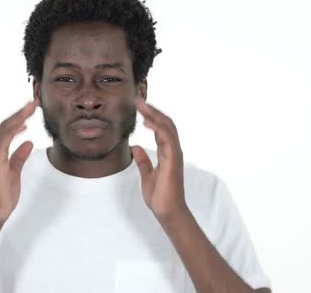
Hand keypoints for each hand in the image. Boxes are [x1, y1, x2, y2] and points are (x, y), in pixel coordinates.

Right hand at [0, 100, 37, 223]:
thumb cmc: (1, 197)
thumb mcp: (15, 173)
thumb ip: (19, 157)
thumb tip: (28, 142)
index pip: (8, 131)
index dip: (19, 118)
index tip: (31, 109)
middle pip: (5, 126)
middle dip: (19, 113)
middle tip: (33, 102)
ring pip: (3, 130)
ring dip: (17, 117)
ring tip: (30, 108)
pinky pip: (2, 142)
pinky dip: (12, 131)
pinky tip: (23, 125)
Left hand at [132, 97, 187, 220]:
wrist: (167, 212)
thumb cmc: (160, 196)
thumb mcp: (147, 175)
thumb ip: (143, 161)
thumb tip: (135, 148)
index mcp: (168, 153)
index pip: (161, 129)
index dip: (151, 116)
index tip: (139, 106)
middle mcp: (173, 151)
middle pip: (165, 124)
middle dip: (152, 110)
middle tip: (138, 99)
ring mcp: (175, 155)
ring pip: (167, 128)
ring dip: (154, 115)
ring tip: (142, 105)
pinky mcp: (173, 161)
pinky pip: (168, 140)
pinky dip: (158, 129)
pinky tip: (148, 122)